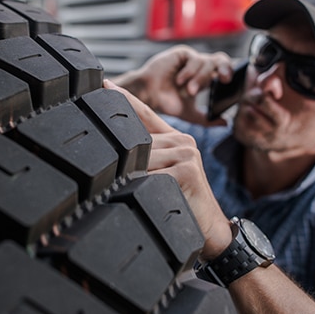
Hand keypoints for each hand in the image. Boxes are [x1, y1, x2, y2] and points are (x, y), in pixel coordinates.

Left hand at [104, 80, 231, 259]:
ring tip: (138, 195)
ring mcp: (186, 154)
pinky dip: (142, 190)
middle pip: (136, 143)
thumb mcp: (165, 174)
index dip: (124, 98)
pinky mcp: (186, 172)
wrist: (211, 229)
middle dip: (123, 162)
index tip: (103, 84)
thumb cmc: (183, 201)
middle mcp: (183, 141)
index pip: (146, 114)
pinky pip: (149, 178)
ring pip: (140, 161)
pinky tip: (145, 198)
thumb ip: (147, 157)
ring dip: (131, 180)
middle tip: (118, 179)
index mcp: (176, 139)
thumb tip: (117, 152)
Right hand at [111, 45, 233, 125]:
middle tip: (224, 80)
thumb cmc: (166, 103)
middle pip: (222, 60)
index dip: (231, 75)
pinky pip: (194, 58)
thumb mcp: (190, 114)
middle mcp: (200, 68)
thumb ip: (208, 119)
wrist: (147, 96)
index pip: (225, 71)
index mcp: (205, 79)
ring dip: (200, 79)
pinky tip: (180, 81)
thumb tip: (226, 123)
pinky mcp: (182, 53)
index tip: (231, 85)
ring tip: (188, 91)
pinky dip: (190, 71)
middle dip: (226, 68)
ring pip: (207, 62)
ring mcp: (191, 60)